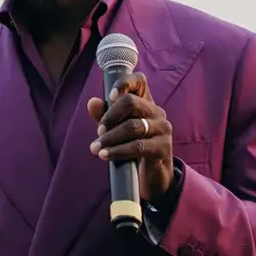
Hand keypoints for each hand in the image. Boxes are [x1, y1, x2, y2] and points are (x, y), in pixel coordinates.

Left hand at [88, 72, 174, 204]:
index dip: (124, 83)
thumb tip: (92, 102)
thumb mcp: (117, 129)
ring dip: (110, 138)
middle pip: (132, 102)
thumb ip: (104, 115)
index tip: (110, 96)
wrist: (154, 175)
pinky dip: (118, 151)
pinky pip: (138, 146)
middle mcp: (157, 111)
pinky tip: (105, 156)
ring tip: (95, 148)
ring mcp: (163, 129)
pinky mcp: (163, 147)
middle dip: (110, 117)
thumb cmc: (134, 146)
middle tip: (98, 132)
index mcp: (146, 102)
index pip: (139, 80)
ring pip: (133, 126)